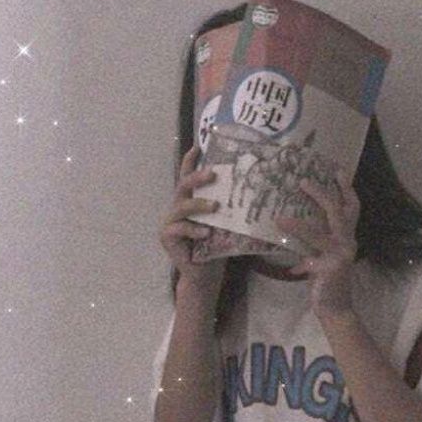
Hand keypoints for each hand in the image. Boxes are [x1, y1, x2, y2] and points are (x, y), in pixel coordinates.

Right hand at [159, 144, 226, 294]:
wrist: (204, 274)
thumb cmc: (216, 245)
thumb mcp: (224, 224)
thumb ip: (228, 209)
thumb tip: (253, 191)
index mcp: (190, 201)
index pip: (188, 176)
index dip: (190, 161)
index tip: (198, 146)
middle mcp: (178, 207)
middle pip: (183, 185)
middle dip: (197, 177)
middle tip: (213, 173)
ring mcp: (170, 222)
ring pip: (182, 206)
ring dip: (199, 204)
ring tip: (215, 207)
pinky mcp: (167, 236)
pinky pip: (179, 229)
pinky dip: (194, 230)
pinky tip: (206, 233)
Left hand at [274, 173, 360, 318]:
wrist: (336, 308)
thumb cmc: (326, 278)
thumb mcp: (322, 252)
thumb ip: (314, 238)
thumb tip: (290, 216)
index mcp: (347, 235)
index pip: (351, 206)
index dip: (346, 187)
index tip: (337, 168)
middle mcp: (347, 241)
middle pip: (337, 210)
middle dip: (321, 193)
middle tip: (302, 181)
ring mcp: (340, 255)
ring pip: (320, 233)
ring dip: (299, 225)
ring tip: (280, 218)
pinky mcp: (331, 269)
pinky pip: (311, 260)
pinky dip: (300, 263)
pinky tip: (291, 266)